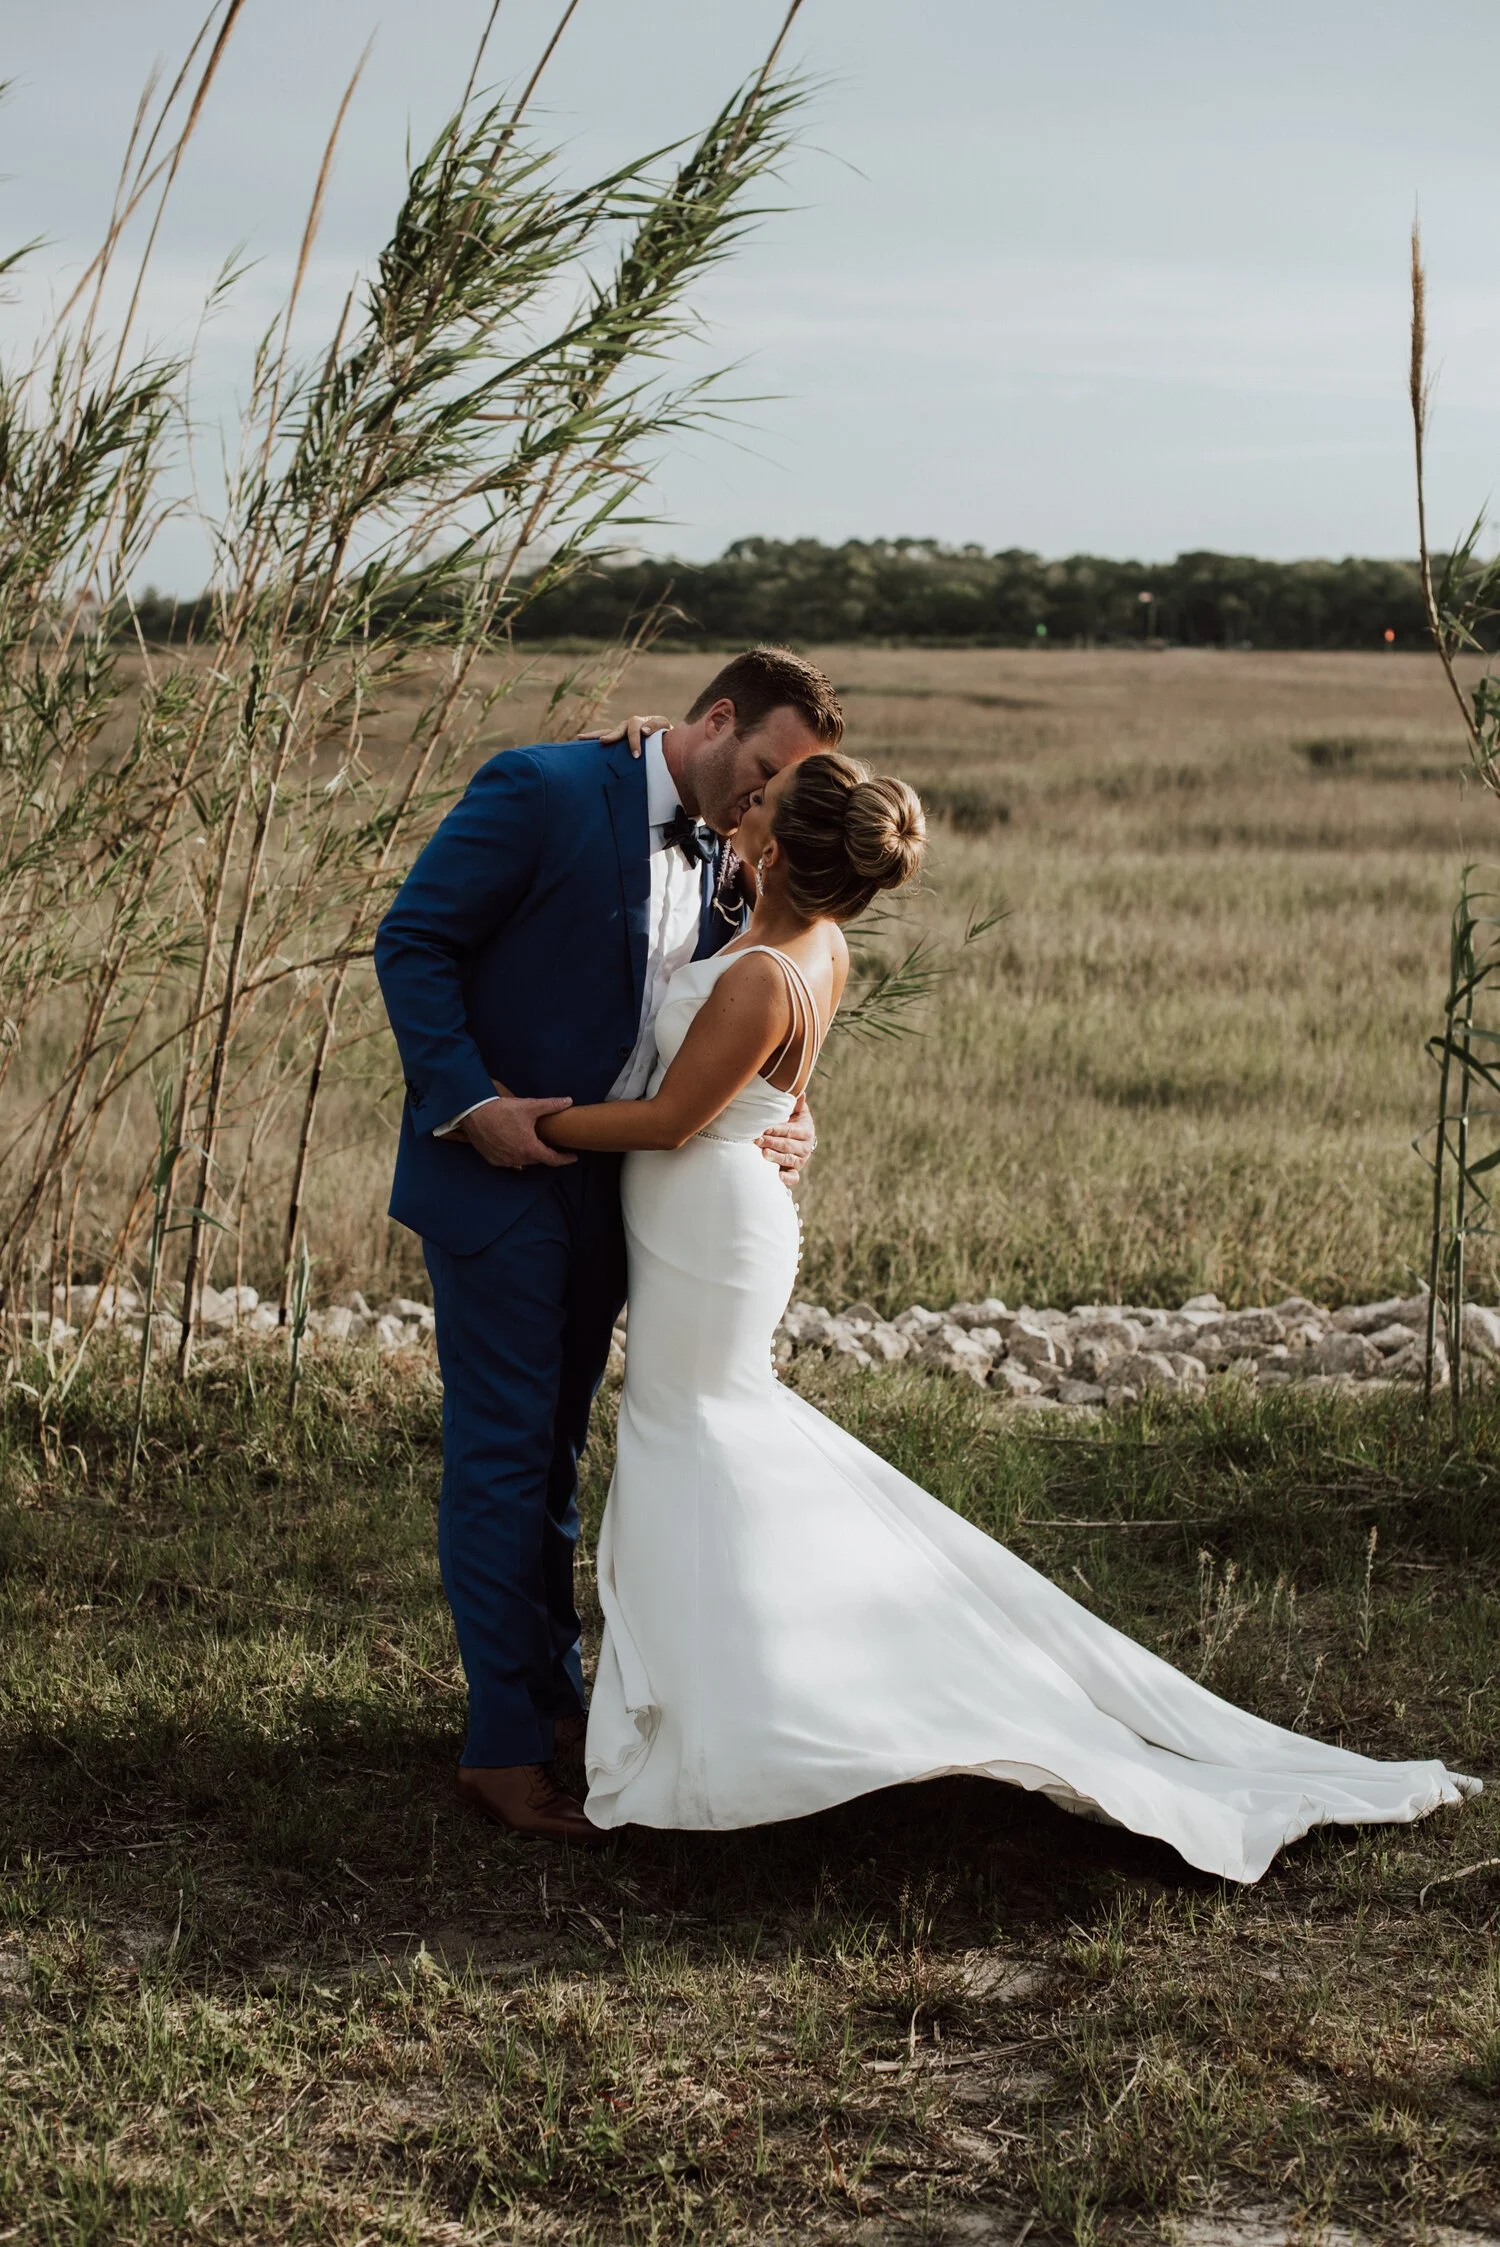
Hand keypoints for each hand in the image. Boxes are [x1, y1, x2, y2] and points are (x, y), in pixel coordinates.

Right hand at [461, 1094, 576, 1168]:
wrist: (475, 1113)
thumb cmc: (503, 1110)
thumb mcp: (530, 1106)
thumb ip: (551, 1105)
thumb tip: (568, 1100)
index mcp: (530, 1149)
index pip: (553, 1159)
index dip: (565, 1159)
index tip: (573, 1157)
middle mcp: (518, 1159)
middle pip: (537, 1159)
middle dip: (545, 1152)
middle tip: (549, 1143)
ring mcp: (504, 1161)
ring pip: (523, 1161)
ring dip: (528, 1153)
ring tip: (531, 1142)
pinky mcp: (493, 1160)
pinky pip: (508, 1161)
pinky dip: (514, 1154)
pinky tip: (514, 1144)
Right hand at [585, 714, 670, 757]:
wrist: (664, 739)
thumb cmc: (666, 735)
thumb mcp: (665, 728)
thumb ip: (656, 727)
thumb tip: (643, 730)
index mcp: (640, 722)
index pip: (635, 728)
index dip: (634, 740)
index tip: (636, 755)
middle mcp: (628, 725)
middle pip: (617, 729)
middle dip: (611, 735)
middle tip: (604, 741)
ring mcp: (621, 733)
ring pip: (606, 732)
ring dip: (593, 736)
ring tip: (579, 738)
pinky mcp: (617, 740)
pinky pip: (604, 740)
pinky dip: (593, 742)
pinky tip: (580, 744)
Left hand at [756, 1093, 815, 1182]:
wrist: (800, 1141)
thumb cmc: (794, 1123)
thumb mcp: (797, 1112)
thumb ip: (796, 1103)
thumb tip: (799, 1092)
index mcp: (806, 1131)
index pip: (790, 1131)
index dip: (777, 1130)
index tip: (764, 1128)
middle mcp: (805, 1147)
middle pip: (787, 1145)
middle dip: (772, 1143)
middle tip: (757, 1140)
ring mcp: (800, 1160)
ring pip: (788, 1160)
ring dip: (776, 1157)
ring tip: (764, 1154)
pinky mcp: (795, 1171)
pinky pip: (793, 1177)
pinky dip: (787, 1179)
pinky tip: (779, 1177)